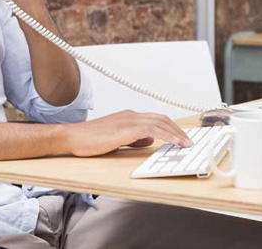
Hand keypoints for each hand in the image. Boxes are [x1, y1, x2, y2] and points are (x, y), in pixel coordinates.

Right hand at [62, 111, 192, 156]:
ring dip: (176, 133)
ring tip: (186, 144)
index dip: (171, 127)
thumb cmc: (89, 139)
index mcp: (128, 117)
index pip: (156, 119)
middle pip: (161, 119)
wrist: (73, 137)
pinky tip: (174, 142)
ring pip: (159, 122)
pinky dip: (167, 135)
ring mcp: (128, 121)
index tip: (181, 137)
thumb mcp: (116, 138)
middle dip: (178, 130)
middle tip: (188, 141)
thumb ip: (133, 138)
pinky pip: (152, 130)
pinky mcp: (126, 129)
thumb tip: (148, 140)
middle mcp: (130, 116)